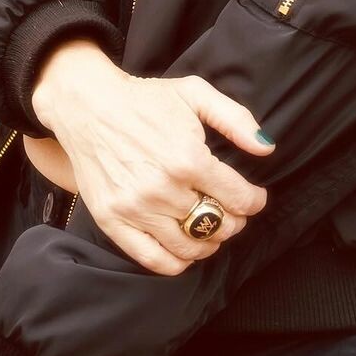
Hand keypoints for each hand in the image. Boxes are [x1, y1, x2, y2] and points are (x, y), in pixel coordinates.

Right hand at [29, 40, 275, 275]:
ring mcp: (136, 209)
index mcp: (188, 158)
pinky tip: (186, 250)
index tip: (255, 198)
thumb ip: (236, 119)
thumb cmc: (145, 98)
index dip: (254, 201)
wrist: (89, 106)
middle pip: (215, 223)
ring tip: (212, 230)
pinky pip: (151, 259)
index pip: (237, 197)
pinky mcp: (113, 221)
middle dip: (233, 221)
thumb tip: (266, 147)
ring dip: (208, 243)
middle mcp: (163, 189)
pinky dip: (175, 263)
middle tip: (233, 212)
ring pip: (188, 246)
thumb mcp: (196, 93)